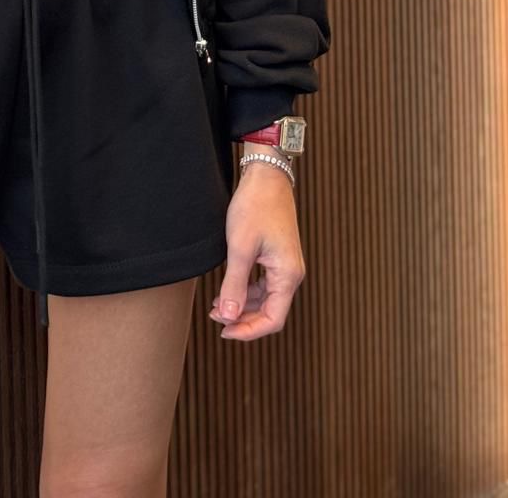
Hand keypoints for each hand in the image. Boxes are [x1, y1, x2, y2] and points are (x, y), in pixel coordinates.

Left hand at [207, 159, 305, 340]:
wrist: (267, 176)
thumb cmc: (255, 207)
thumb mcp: (239, 248)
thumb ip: (234, 284)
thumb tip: (228, 316)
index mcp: (287, 275)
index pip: (273, 319)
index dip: (248, 330)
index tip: (224, 331)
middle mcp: (291, 274)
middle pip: (270, 312)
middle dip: (242, 318)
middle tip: (216, 318)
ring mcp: (285, 265)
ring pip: (266, 299)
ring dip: (243, 305)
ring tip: (217, 305)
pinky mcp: (278, 257)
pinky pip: (264, 284)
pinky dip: (247, 290)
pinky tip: (229, 289)